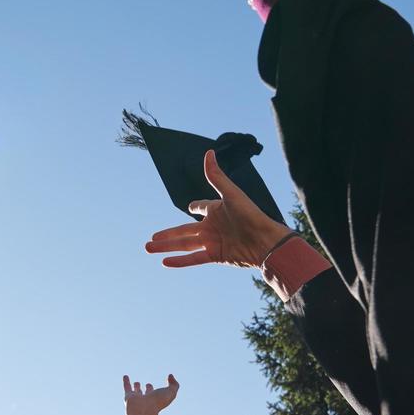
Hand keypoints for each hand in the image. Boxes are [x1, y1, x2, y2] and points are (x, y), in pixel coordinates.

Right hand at [123, 374, 179, 414]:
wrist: (143, 410)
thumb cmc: (158, 402)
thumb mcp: (171, 392)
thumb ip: (174, 384)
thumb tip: (170, 376)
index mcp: (157, 400)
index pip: (159, 394)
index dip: (161, 390)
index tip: (166, 381)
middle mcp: (147, 400)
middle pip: (148, 394)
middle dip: (148, 389)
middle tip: (148, 384)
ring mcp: (137, 399)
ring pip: (137, 391)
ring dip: (136, 387)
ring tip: (136, 383)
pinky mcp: (129, 396)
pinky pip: (127, 387)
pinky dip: (126, 381)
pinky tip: (125, 376)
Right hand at [145, 150, 292, 268]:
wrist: (265, 241)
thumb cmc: (251, 214)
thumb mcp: (231, 193)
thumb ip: (216, 176)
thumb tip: (208, 152)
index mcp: (216, 210)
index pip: (202, 207)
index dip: (196, 207)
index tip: (190, 207)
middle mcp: (213, 227)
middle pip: (184, 231)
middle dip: (167, 234)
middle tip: (151, 238)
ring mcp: (213, 243)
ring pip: (184, 245)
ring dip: (166, 246)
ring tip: (148, 248)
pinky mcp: (216, 256)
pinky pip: (193, 259)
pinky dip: (179, 261)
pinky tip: (165, 262)